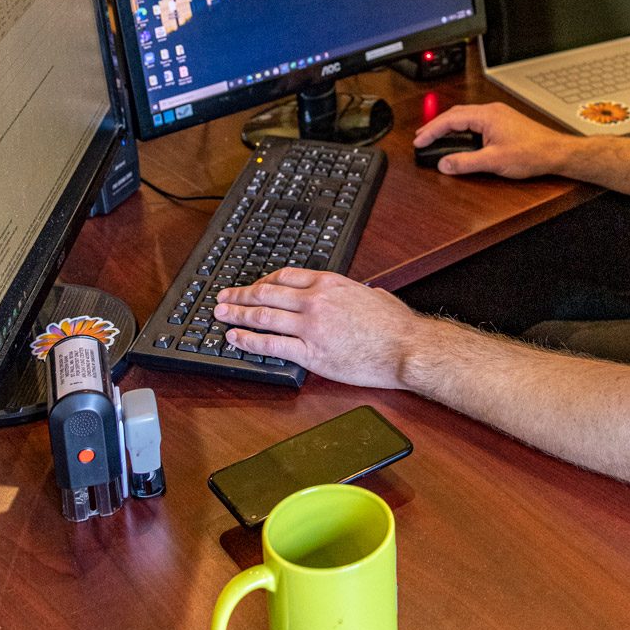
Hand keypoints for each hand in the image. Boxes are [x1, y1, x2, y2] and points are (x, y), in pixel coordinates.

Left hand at [214, 268, 421, 388]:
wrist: (408, 348)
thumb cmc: (396, 325)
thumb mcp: (371, 295)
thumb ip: (352, 292)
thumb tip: (350, 294)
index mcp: (329, 282)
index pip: (285, 276)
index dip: (263, 281)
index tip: (252, 286)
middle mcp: (315, 300)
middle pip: (267, 293)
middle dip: (241, 295)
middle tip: (223, 297)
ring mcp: (311, 326)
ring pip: (263, 316)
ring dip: (237, 315)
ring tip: (221, 315)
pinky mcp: (311, 352)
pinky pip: (271, 345)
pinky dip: (248, 341)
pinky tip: (235, 340)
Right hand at [411, 102, 579, 178]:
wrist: (556, 152)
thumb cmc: (532, 152)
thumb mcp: (494, 161)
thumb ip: (465, 162)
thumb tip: (445, 164)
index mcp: (487, 115)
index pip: (450, 119)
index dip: (431, 131)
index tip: (419, 140)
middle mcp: (491, 111)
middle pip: (455, 114)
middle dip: (436, 126)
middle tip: (421, 138)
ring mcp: (498, 116)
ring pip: (465, 117)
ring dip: (449, 127)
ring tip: (435, 138)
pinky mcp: (503, 122)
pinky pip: (476, 121)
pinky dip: (462, 129)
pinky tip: (459, 138)